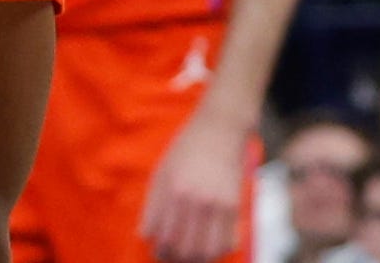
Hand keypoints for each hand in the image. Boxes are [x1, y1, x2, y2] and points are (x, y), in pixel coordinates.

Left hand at [139, 108, 256, 262]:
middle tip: (173, 255)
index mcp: (173, 191)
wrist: (220, 130)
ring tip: (191, 253)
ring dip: (197, 259)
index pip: (163, 237)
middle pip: (184, 249)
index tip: (160, 250)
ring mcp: (217, 204)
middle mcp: (195, 200)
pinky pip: (226, 242)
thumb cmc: (186, 150)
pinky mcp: (234, 206)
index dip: (160, 250)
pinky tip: (209, 245)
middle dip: (176, 258)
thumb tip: (146, 235)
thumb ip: (152, 206)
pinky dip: (217, 251)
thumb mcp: (161, 172)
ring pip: (206, 251)